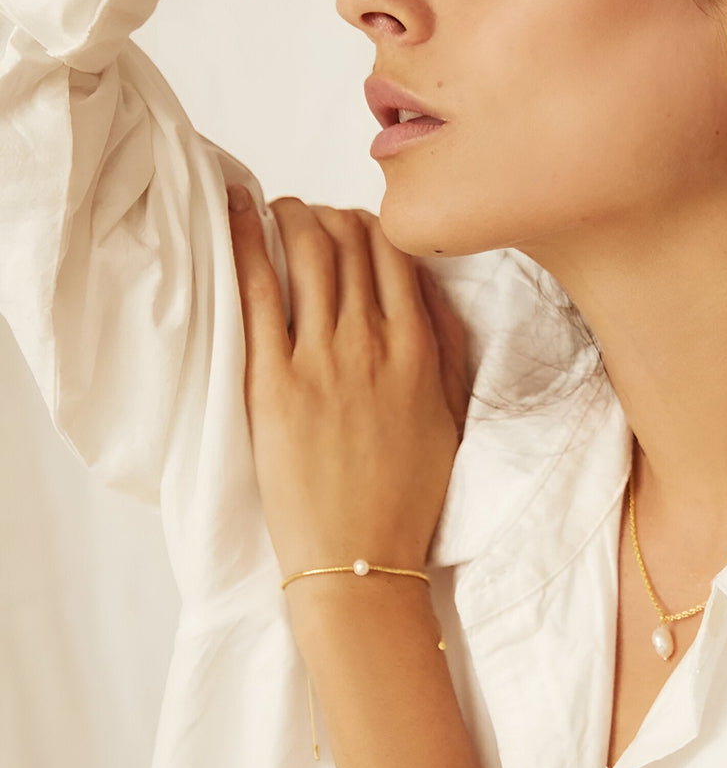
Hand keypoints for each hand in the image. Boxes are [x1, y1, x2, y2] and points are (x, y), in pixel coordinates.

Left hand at [227, 187, 467, 580]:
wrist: (360, 560)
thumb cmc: (407, 495)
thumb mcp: (451, 418)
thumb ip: (450, 347)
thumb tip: (430, 287)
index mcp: (418, 350)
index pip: (395, 254)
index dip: (372, 224)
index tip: (354, 224)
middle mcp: (372, 344)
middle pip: (351, 243)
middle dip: (329, 214)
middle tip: (310, 215)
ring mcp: (321, 361)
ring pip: (307, 254)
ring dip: (289, 214)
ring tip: (272, 207)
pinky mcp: (272, 383)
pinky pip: (256, 294)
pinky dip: (245, 243)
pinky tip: (234, 213)